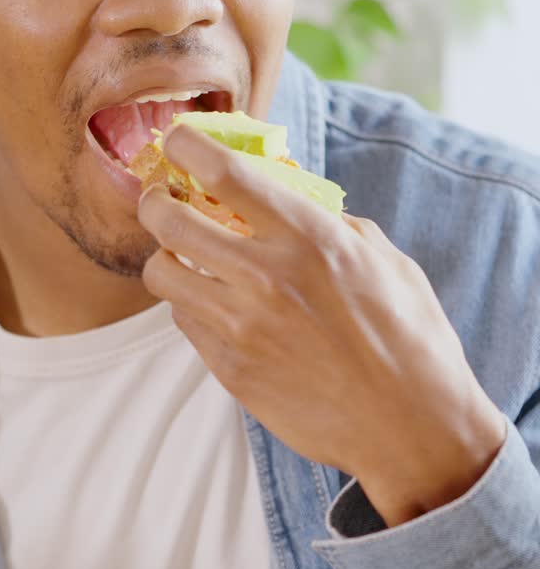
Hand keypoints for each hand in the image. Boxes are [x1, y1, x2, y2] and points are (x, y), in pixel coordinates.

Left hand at [138, 123, 507, 526]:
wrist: (413, 428)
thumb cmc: (409, 335)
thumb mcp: (382, 258)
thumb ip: (328, 219)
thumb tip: (285, 191)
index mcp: (309, 236)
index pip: (222, 172)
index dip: (187, 145)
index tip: (179, 140)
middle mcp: (267, 276)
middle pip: (169, 220)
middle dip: (155, 200)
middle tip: (162, 197)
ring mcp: (243, 327)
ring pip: (161, 273)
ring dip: (165, 255)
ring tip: (182, 254)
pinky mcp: (231, 371)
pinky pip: (184, 320)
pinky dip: (189, 302)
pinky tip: (213, 300)